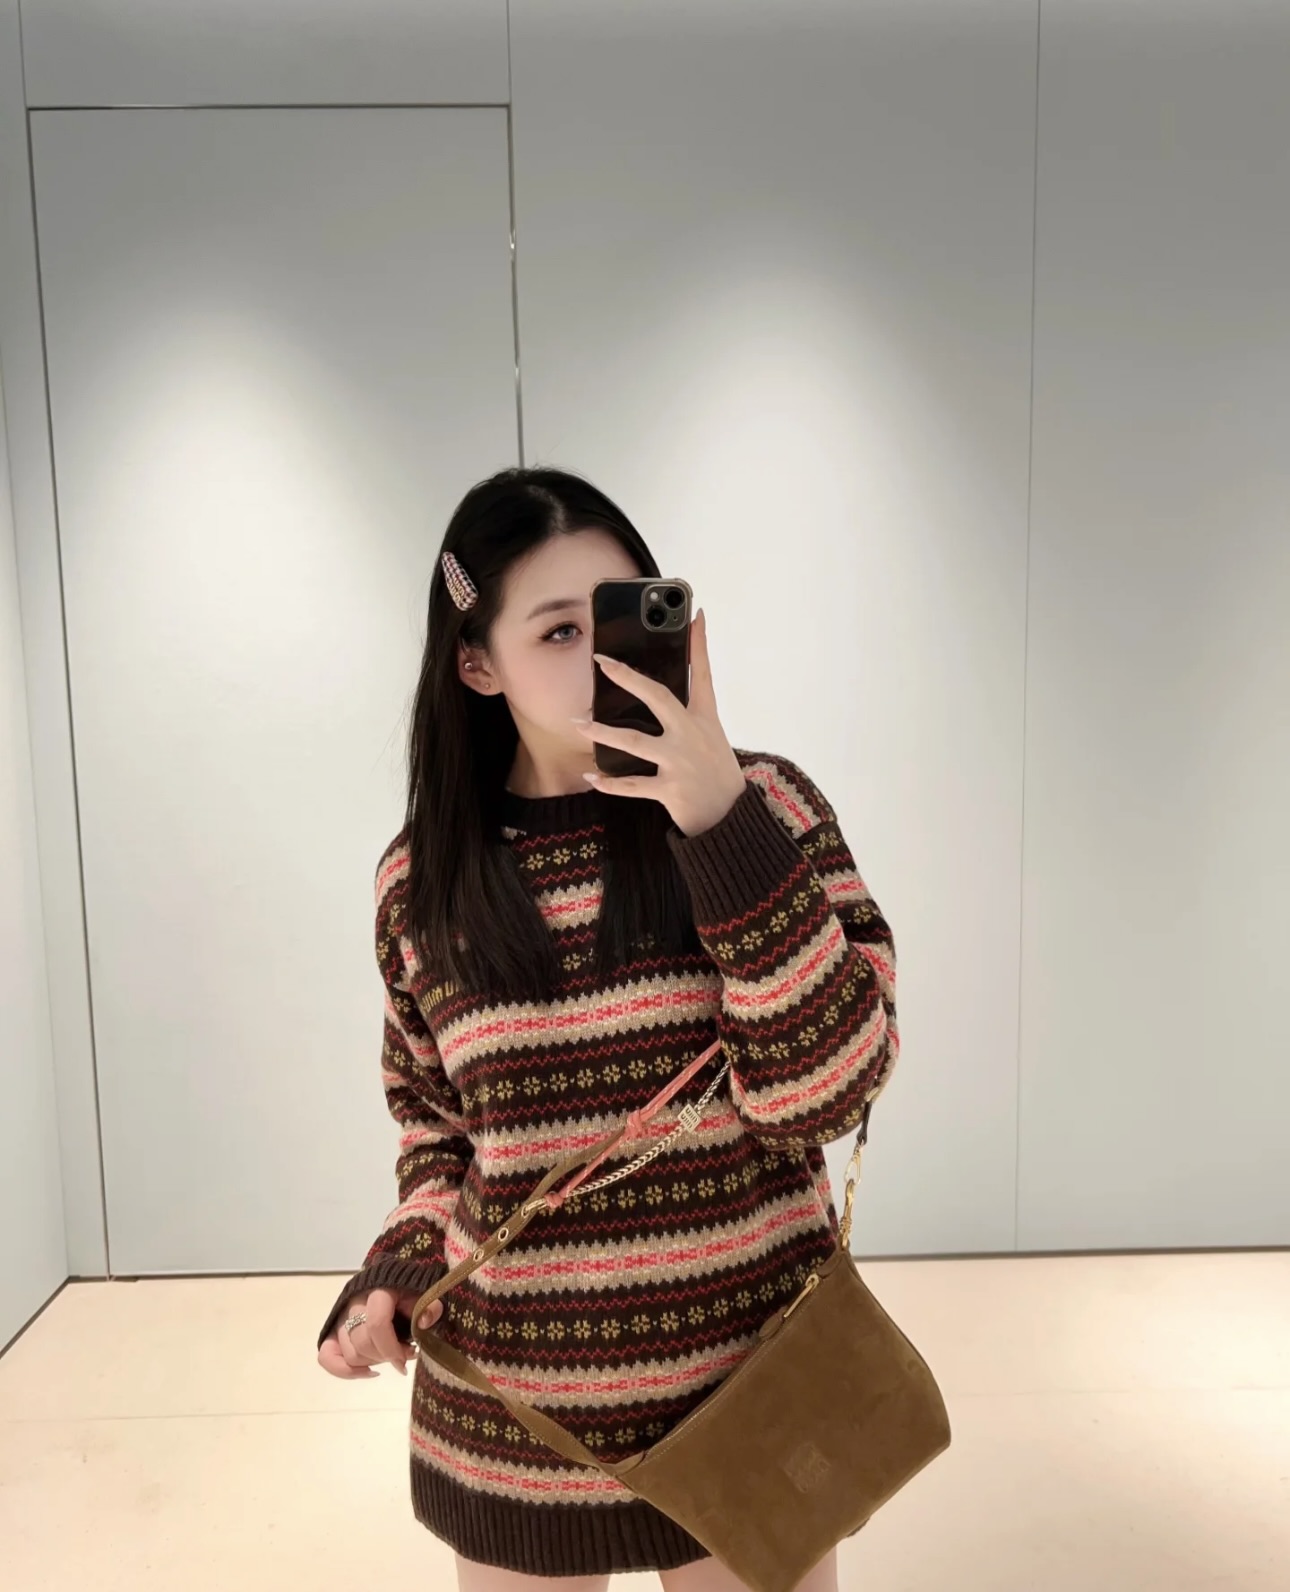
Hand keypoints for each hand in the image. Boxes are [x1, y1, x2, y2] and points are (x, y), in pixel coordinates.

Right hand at [316, 1286, 443, 1380]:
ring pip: (349, 1353)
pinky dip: (344, 1371)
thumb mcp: (424, 1294)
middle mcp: (354, 1303)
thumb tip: (422, 1324)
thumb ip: (430, 1307)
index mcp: (377, 1291)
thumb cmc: (408, 1290)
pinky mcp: (333, 1330)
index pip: (376, 1323)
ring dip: (372, 1362)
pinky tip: (368, 1372)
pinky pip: (326, 1356)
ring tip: (391, 1355)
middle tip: (405, 1355)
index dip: (390, 1348)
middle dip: (385, 1356)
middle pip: (362, 1343)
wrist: (391, 1281)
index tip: (405, 1361)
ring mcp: (341, 1318)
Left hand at [574, 607, 746, 836]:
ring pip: (634, 741)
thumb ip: (694, 713)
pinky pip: (632, 784)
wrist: (731, 818)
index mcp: (705, 719)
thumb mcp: (713, 737)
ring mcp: (680, 763)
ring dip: (603, 732)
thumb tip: (669, 693)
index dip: (700, 644)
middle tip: (602, 663)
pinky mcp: (670, 790)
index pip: (702, 674)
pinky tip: (590, 777)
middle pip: (658, 697)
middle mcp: (691, 735)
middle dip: (628, 678)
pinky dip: (609, 783)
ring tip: (578, 724)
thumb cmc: (718, 773)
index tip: (694, 613)